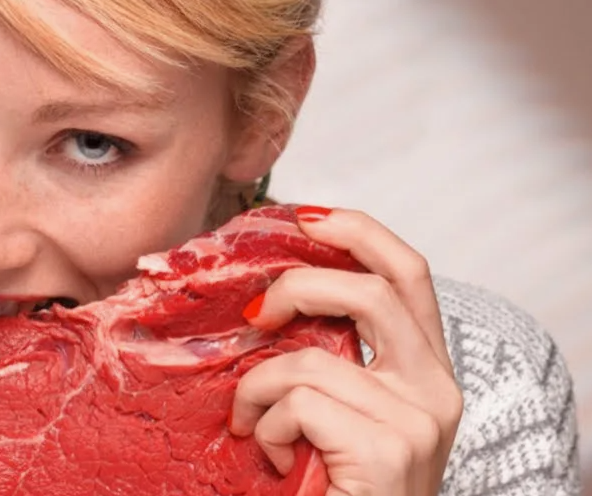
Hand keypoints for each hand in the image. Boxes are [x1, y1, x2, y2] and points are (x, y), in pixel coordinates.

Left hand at [230, 206, 462, 495]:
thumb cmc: (333, 483)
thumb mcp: (336, 409)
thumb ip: (324, 357)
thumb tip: (267, 301)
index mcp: (425, 370)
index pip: (408, 273)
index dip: (358, 231)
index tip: (306, 217)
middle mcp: (435, 388)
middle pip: (373, 288)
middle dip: (300, 282)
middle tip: (256, 312)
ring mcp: (417, 418)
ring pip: (310, 357)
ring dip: (258, 387)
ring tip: (251, 423)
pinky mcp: (387, 446)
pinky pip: (298, 401)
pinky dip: (265, 423)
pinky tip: (271, 455)